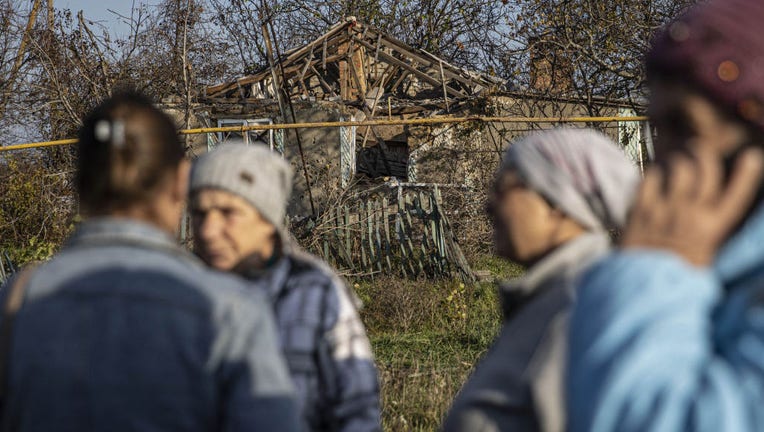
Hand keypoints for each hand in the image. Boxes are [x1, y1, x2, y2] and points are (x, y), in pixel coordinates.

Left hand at [621, 147, 763, 265]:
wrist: (643, 288)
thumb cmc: (676, 278)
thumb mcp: (704, 259)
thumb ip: (708, 236)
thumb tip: (711, 219)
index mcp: (712, 230)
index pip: (736, 195)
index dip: (746, 174)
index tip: (751, 157)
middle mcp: (692, 216)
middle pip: (705, 171)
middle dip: (703, 154)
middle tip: (696, 149)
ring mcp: (666, 211)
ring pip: (679, 170)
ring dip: (678, 160)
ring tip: (673, 159)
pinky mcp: (641, 211)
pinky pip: (650, 179)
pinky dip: (654, 172)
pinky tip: (653, 174)